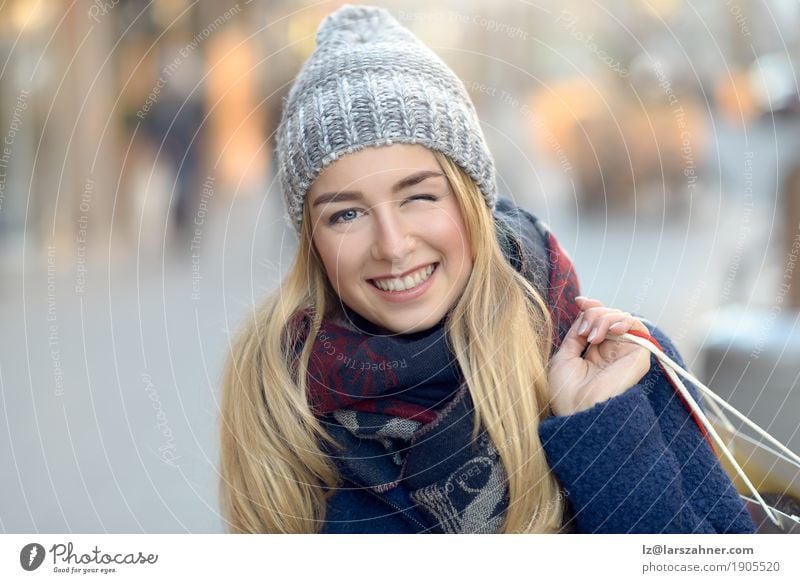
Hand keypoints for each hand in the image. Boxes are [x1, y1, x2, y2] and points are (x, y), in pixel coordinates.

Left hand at [547, 296, 650, 415]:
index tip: (579, 301)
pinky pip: (637, 327)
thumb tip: (583, 310)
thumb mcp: (564, 356)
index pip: (600, 320)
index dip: (592, 306)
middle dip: (594, 314)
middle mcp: (612, 351)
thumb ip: (576, 333)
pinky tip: (610, 331)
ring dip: (604, 318)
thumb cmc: (567, 392)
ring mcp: (626, 353)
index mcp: (596, 352)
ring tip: (591, 337)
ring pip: (622, 317)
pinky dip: (623, 320)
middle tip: (583, 332)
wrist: (577, 412)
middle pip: (610, 314)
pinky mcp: (639, 356)